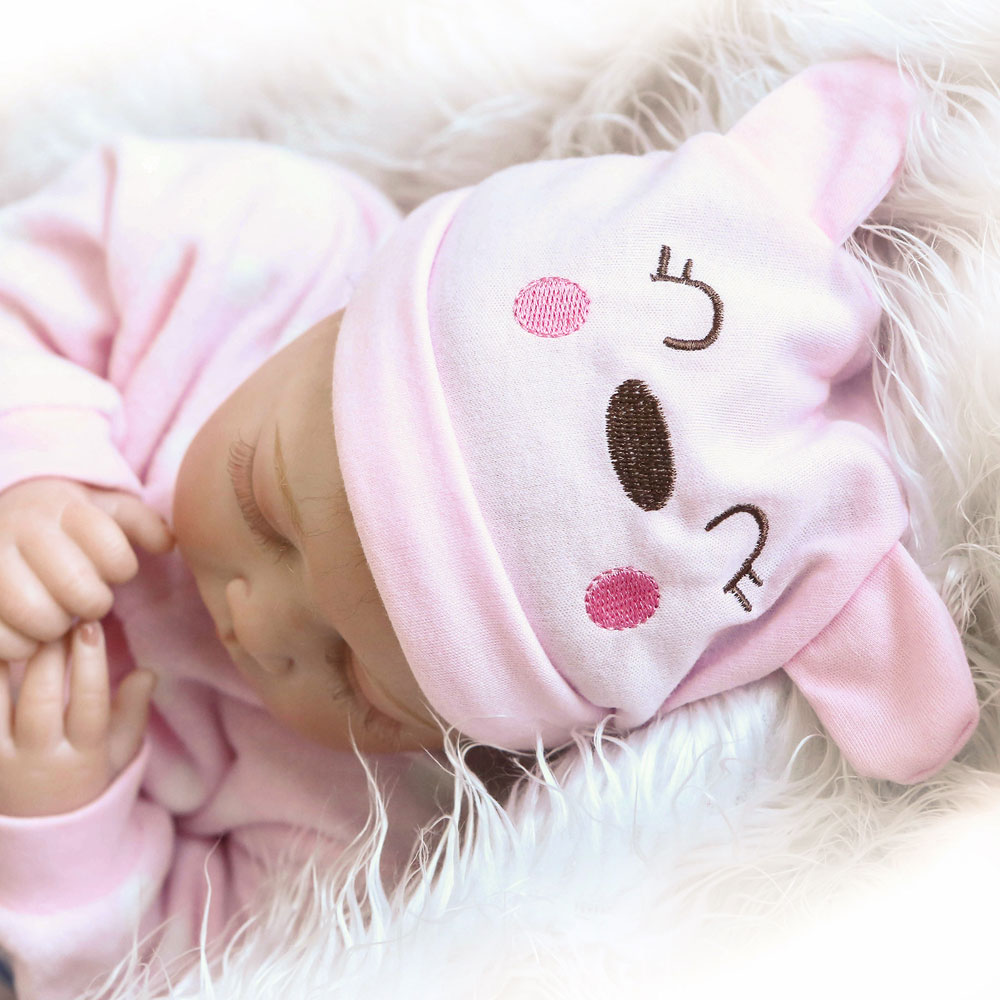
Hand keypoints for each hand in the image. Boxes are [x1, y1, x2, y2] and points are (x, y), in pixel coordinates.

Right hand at [0, 477, 172, 659]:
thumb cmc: (59, 519)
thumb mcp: (101, 507)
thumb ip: (140, 522)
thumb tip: (167, 545)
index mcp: (62, 508)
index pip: (114, 553)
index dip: (121, 568)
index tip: (110, 565)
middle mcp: (22, 530)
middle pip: (81, 591)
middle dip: (93, 602)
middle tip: (84, 597)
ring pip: (42, 619)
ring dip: (58, 626)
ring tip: (55, 611)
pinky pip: (5, 642)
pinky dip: (22, 645)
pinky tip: (26, 628)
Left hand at [0, 622, 154, 816]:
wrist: (39, 832)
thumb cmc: (86, 777)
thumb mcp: (120, 751)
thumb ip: (133, 711)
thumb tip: (146, 673)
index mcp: (84, 756)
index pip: (89, 703)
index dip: (91, 662)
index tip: (91, 625)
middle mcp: (40, 759)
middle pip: (42, 700)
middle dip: (49, 654)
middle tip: (54, 617)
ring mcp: (3, 760)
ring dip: (8, 662)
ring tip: (19, 628)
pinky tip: (2, 649)